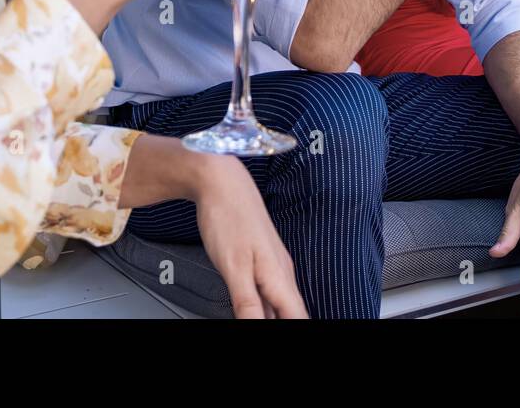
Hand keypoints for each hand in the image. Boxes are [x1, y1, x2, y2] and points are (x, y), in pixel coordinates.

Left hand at [194, 157, 307, 318]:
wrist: (221, 180)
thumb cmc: (227, 217)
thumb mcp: (233, 267)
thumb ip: (248, 303)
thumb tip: (258, 327)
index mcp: (279, 277)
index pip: (298, 318)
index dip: (297, 331)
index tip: (296, 339)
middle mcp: (282, 271)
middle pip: (292, 313)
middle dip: (290, 325)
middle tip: (269, 329)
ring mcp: (272, 264)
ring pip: (281, 303)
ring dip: (278, 318)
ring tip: (265, 321)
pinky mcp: (261, 259)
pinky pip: (271, 291)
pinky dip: (268, 308)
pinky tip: (257, 313)